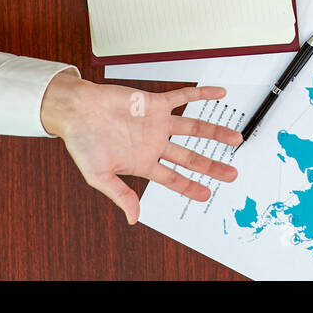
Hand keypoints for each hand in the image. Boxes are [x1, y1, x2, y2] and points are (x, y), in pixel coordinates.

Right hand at [40, 73, 242, 223]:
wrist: (76, 109)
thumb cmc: (82, 142)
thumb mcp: (99, 175)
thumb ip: (120, 195)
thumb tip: (134, 219)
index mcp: (142, 163)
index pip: (173, 178)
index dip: (191, 187)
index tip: (207, 195)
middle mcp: (154, 143)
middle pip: (190, 157)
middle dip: (212, 166)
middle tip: (232, 174)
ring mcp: (157, 123)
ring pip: (193, 129)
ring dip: (215, 133)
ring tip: (236, 139)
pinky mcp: (155, 103)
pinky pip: (183, 97)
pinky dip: (202, 94)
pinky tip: (219, 93)